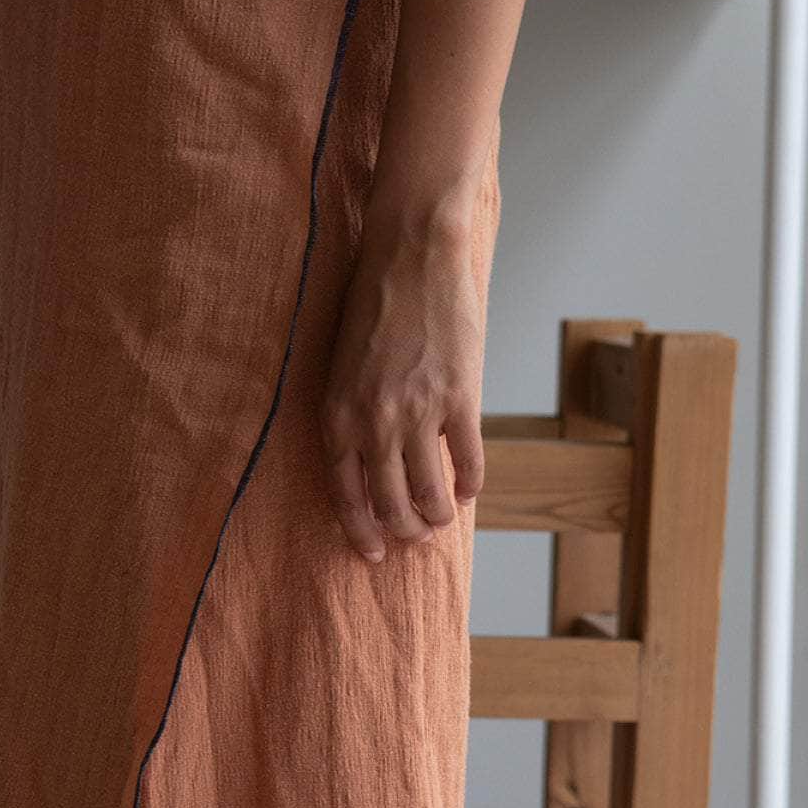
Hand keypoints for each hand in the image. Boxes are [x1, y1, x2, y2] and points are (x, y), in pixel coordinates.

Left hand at [319, 213, 485, 562]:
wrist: (412, 255)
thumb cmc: (371, 305)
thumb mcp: (341, 368)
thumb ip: (352, 417)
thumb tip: (371, 466)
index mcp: (338, 416)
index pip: (346, 496)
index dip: (360, 532)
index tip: (372, 553)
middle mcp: (375, 423)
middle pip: (390, 504)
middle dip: (403, 531)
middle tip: (413, 537)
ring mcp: (419, 413)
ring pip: (430, 494)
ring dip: (437, 517)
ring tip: (440, 520)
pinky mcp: (460, 398)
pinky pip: (468, 462)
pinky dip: (469, 485)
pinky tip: (467, 491)